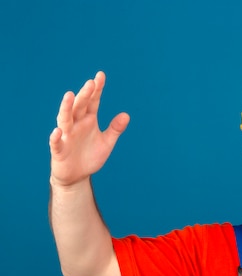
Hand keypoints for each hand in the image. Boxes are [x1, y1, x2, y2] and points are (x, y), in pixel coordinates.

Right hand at [49, 71, 129, 186]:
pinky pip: (56, 142)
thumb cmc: (90, 155)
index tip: (100, 75)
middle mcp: (76, 125)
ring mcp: (66, 136)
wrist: (77, 175)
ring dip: (66, 108)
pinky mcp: (59, 150)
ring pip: (65, 119)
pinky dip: (56, 137)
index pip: (93, 102)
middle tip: (91, 82)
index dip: (96, 90)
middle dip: (85, 95)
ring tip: (69, 95)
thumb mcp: (107, 142)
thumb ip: (115, 129)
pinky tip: (58, 131)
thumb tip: (126, 115)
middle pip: (79, 107)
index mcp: (88, 120)